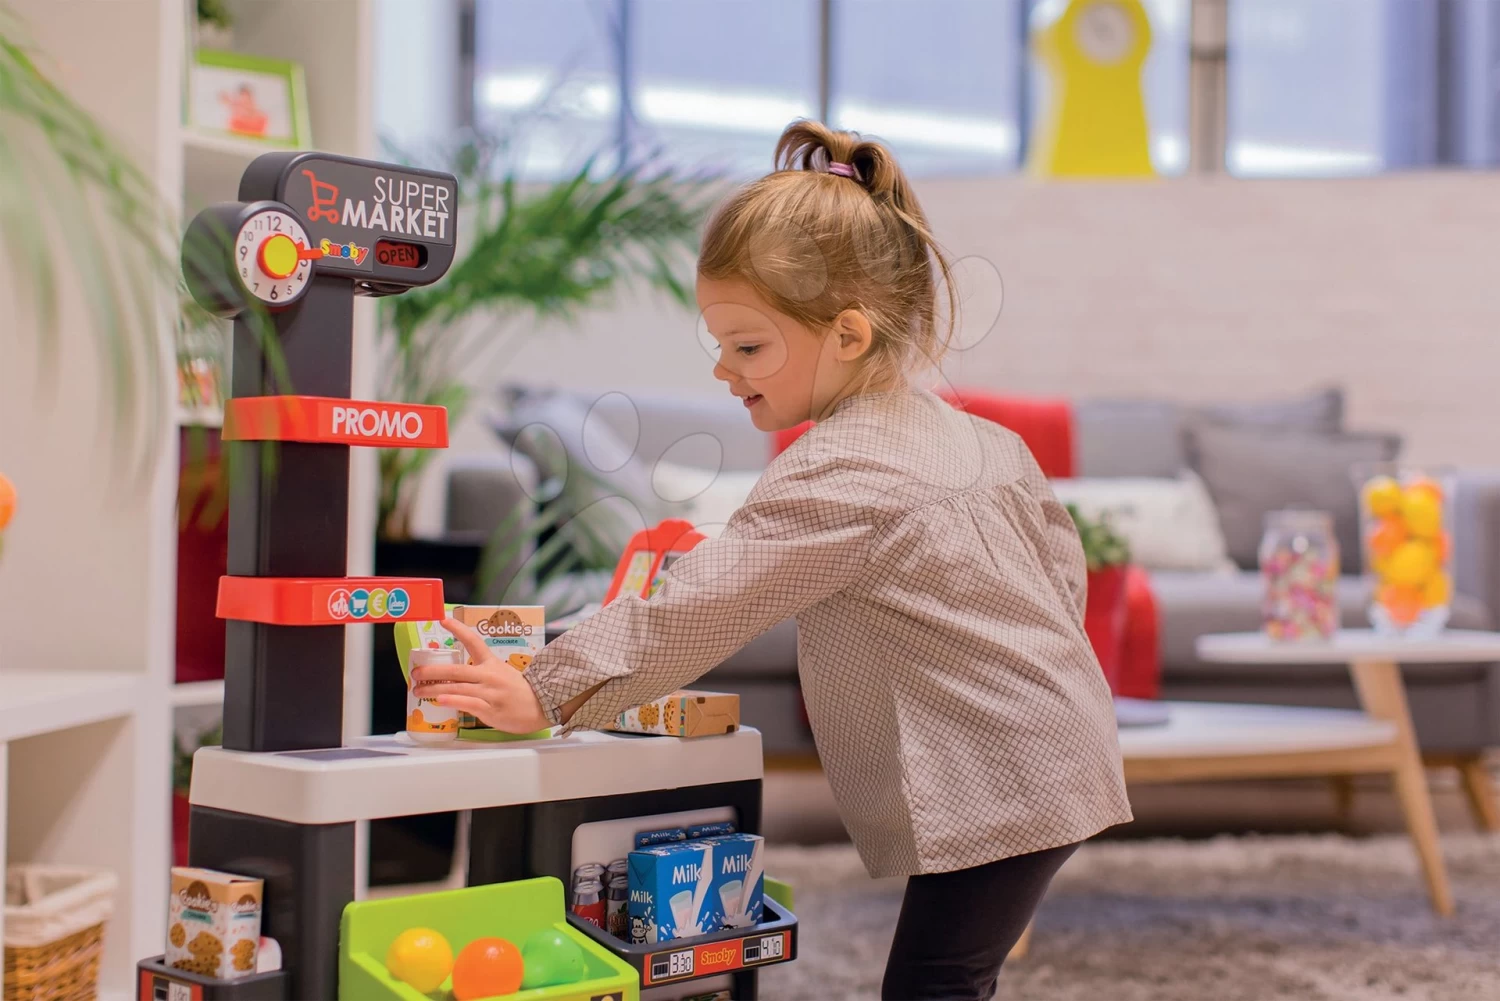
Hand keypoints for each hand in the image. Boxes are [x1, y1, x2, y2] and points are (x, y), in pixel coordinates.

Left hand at [408, 618, 551, 733]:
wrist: (540, 706)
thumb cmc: (518, 691)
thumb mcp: (502, 673)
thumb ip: (480, 672)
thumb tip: (453, 676)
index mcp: (492, 663)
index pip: (474, 641)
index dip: (458, 629)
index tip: (443, 620)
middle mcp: (489, 675)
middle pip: (456, 670)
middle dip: (432, 671)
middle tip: (416, 672)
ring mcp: (490, 692)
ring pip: (457, 687)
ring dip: (434, 689)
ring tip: (419, 690)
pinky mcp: (491, 709)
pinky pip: (468, 703)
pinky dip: (452, 701)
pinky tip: (440, 700)